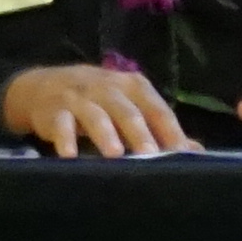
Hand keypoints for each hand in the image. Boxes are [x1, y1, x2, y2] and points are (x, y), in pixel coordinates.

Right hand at [0, 62, 193, 158]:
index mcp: (134, 87)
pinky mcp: (54, 110)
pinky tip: (69, 155)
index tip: (183, 154)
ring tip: (115, 155)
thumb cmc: (100, 101)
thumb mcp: (131, 106)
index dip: (171, 132)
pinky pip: (60, 125)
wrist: (45, 85)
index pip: (158, 110)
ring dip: (105, 134)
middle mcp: (108, 88)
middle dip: (140, 133)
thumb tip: (196, 152)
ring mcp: (80, 97)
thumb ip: (160, 128)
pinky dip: (65, 139)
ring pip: (95, 116)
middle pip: (128, 112)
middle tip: (151, 154)